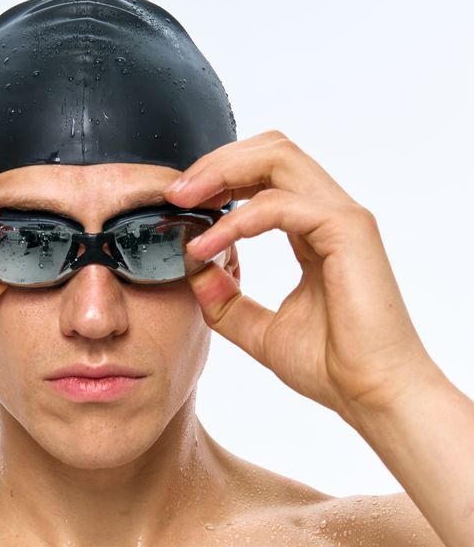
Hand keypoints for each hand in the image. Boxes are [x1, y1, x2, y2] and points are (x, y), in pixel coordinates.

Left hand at [164, 129, 436, 422]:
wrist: (371, 396)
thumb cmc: (332, 366)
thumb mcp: (259, 330)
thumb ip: (227, 299)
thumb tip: (193, 270)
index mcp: (313, 231)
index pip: (265, 176)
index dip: (219, 177)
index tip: (179, 201)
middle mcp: (329, 215)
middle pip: (270, 151)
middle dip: (216, 162)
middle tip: (175, 192)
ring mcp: (342, 218)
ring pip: (278, 158)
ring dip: (222, 172)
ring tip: (184, 200)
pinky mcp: (347, 230)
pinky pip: (279, 204)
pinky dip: (236, 220)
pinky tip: (208, 244)